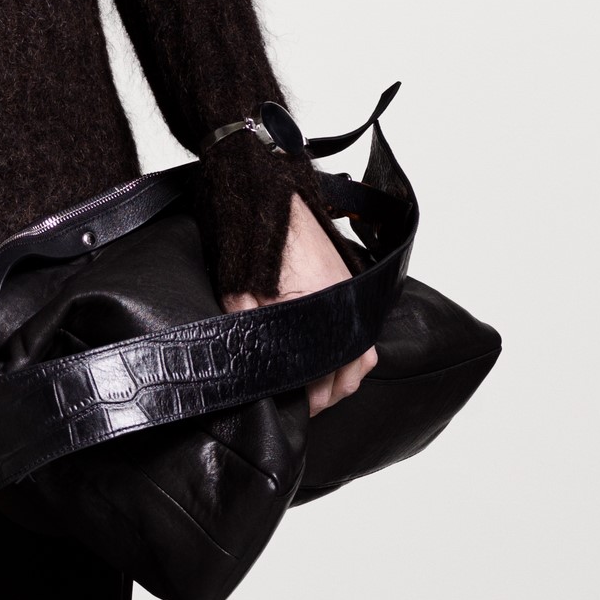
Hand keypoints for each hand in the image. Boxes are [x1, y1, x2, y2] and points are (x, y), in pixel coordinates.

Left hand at [222, 191, 378, 417]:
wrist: (265, 191)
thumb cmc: (251, 238)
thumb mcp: (238, 294)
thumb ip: (250, 335)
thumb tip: (252, 375)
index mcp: (321, 308)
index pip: (327, 371)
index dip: (313, 397)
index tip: (298, 409)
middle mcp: (344, 301)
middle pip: (352, 366)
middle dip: (331, 390)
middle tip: (308, 404)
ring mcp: (349, 289)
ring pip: (361, 348)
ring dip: (345, 371)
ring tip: (321, 386)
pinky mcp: (347, 279)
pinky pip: (358, 325)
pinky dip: (349, 346)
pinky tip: (330, 354)